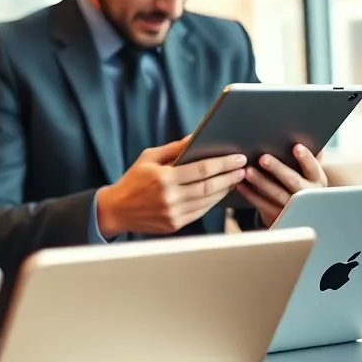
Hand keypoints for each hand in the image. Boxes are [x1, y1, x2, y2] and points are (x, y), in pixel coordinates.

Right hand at [96, 136, 246, 236]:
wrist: (116, 210)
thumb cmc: (133, 180)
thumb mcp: (149, 157)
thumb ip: (174, 148)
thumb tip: (198, 136)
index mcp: (163, 178)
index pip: (201, 170)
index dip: (223, 164)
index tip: (238, 158)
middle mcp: (170, 197)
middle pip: (209, 186)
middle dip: (230, 176)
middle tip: (244, 168)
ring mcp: (173, 213)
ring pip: (208, 200)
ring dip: (225, 189)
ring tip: (236, 179)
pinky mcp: (175, 224)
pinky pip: (201, 211)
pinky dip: (214, 201)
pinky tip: (221, 192)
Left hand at [237, 145, 326, 226]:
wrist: (299, 213)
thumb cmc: (301, 183)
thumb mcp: (309, 173)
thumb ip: (309, 158)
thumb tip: (311, 138)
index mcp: (317, 180)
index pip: (313, 167)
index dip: (305, 158)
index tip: (296, 147)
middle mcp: (307, 194)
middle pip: (292, 180)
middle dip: (277, 169)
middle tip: (263, 158)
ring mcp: (293, 208)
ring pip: (276, 193)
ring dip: (260, 182)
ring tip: (247, 171)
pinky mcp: (278, 216)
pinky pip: (262, 204)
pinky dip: (250, 194)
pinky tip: (240, 184)